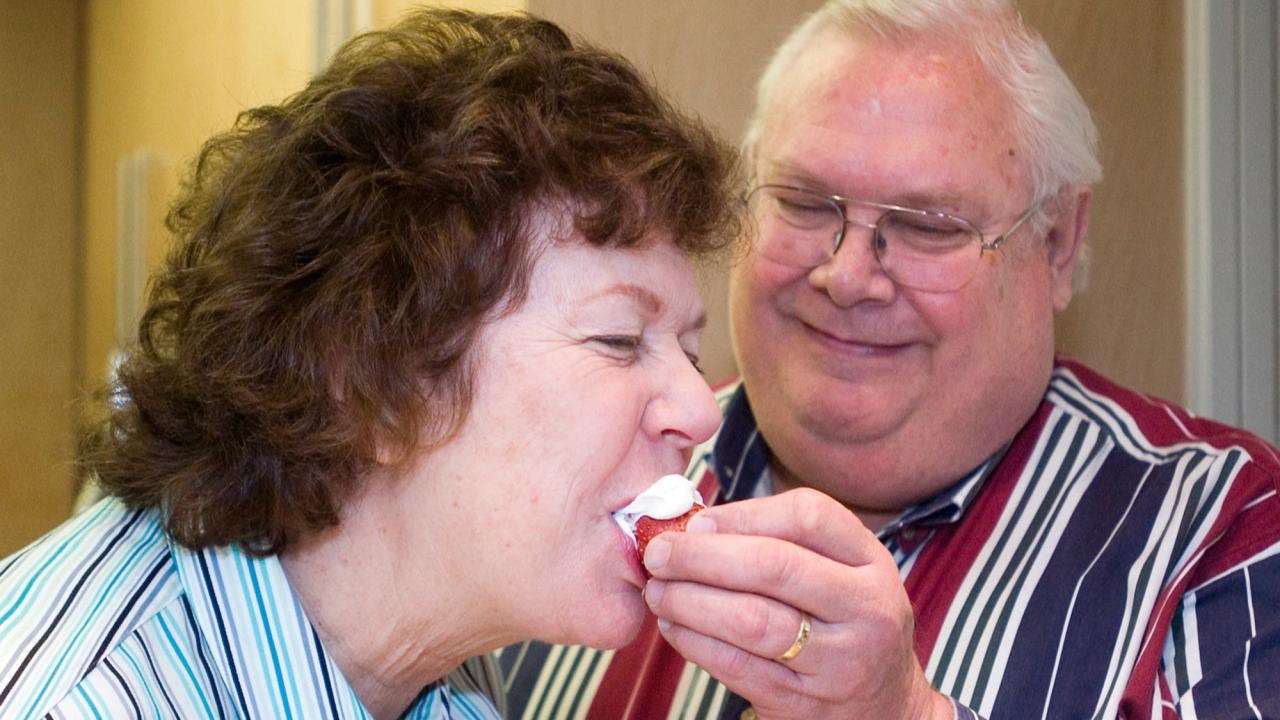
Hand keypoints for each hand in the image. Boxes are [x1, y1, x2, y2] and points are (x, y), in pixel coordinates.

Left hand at [642, 488, 951, 719]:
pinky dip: (695, 643)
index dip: (743, 513)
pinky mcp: (805, 706)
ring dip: (690, 601)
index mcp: (871, 564)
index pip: (809, 517)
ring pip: (752, 621)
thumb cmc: (844, 625)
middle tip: (658, 552)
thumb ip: (783, 542)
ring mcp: (839, 662)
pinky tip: (673, 626)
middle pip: (775, 567)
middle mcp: (865, 610)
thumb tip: (695, 525)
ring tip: (657, 590)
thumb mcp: (841, 574)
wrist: (885, 710)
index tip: (698, 520)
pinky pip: (738, 668)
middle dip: (703, 556)